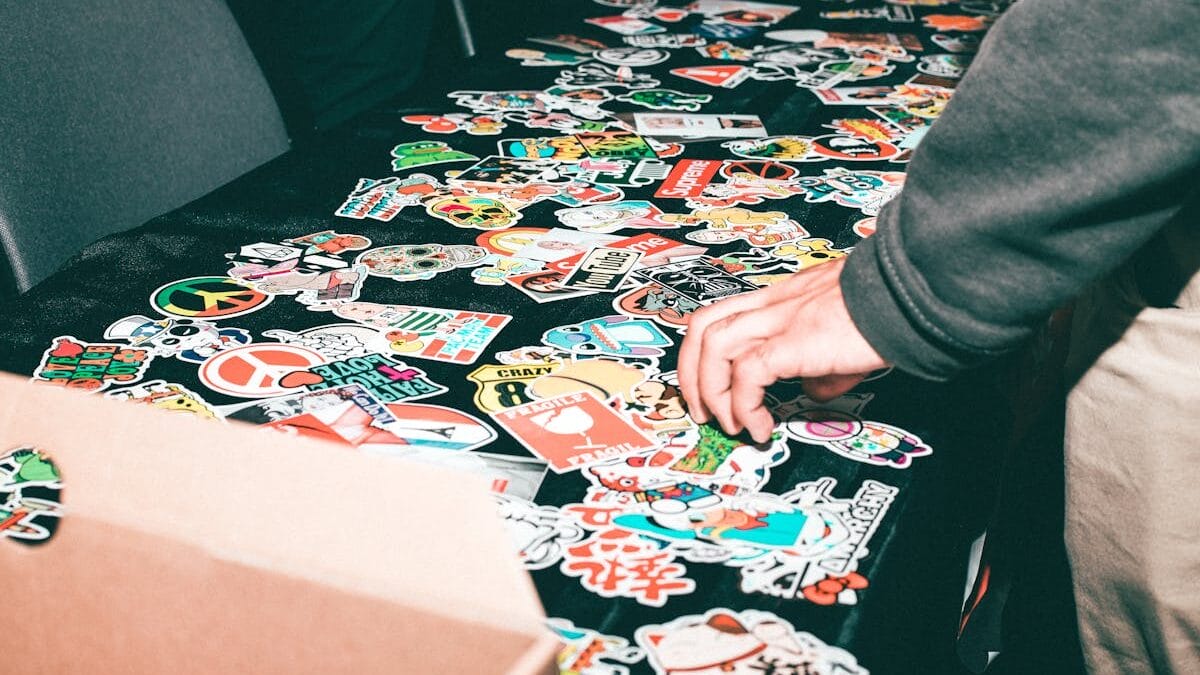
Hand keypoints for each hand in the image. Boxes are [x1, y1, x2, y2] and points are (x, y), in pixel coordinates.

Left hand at [677, 257, 887, 442]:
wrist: (912, 295)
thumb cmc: (890, 310)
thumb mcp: (847, 338)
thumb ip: (823, 364)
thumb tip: (813, 389)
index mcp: (784, 299)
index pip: (724, 315)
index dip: (704, 351)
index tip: (708, 386)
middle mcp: (776, 304)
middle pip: (705, 326)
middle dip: (692, 373)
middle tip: (702, 412)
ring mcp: (782, 318)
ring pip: (715, 346)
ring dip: (712, 392)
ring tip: (730, 426)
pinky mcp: (794, 341)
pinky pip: (749, 374)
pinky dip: (745, 406)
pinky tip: (763, 427)